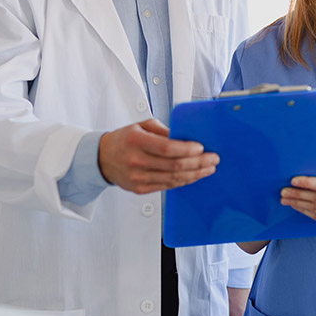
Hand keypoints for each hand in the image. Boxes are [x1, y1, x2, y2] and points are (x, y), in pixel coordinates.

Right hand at [98, 119, 218, 193]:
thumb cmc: (123, 139)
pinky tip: (194, 176)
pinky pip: (167, 186)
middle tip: (212, 159)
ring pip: (173, 178)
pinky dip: (183, 181)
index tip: (201, 148)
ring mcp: (138, 178)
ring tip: (208, 168)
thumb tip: (185, 137)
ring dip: (195, 174)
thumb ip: (163, 131)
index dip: (186, 149)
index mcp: (135, 141)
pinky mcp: (141, 189)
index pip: (166, 148)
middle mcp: (136, 161)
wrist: (102, 159)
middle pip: (173, 165)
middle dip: (198, 163)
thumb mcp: (141, 126)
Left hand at [280, 175, 315, 229]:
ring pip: (314, 208)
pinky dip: (303, 210)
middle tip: (284, 191)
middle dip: (297, 194)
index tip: (293, 181)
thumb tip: (303, 173)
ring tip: (285, 199)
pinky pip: (315, 217)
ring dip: (297, 203)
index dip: (307, 183)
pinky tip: (295, 205)